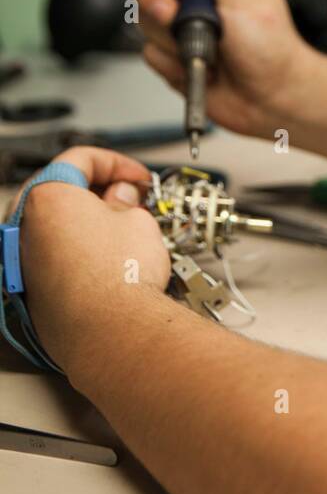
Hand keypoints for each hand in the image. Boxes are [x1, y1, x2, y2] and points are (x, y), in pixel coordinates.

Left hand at [12, 147, 170, 374]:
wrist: (111, 334)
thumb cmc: (119, 279)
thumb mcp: (138, 220)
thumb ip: (125, 202)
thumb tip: (120, 200)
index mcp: (46, 195)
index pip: (81, 160)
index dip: (118, 163)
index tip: (137, 177)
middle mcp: (23, 225)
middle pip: (60, 192)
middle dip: (98, 192)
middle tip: (128, 200)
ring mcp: (22, 260)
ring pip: (54, 226)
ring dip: (86, 223)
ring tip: (121, 232)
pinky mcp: (29, 291)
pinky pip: (52, 257)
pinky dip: (76, 251)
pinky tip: (105, 261)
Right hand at [134, 0, 316, 138]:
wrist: (269, 99)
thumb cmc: (271, 49)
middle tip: (172, 14)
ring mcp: (184, 23)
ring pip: (145, 17)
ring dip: (172, 37)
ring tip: (207, 49)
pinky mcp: (173, 53)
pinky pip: (150, 52)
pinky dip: (173, 62)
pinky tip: (201, 67)